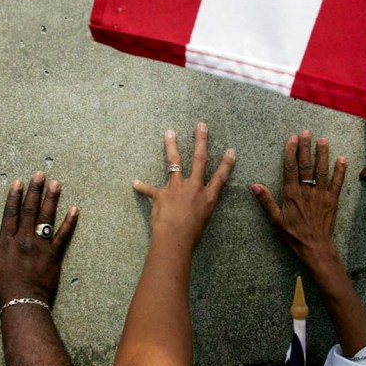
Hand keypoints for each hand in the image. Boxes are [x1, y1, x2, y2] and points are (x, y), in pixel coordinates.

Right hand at [0, 172, 77, 306]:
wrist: (22, 302)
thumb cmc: (1, 286)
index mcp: (7, 240)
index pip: (11, 212)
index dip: (15, 196)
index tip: (19, 182)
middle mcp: (24, 239)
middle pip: (31, 210)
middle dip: (35, 190)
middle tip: (40, 175)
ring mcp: (40, 246)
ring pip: (47, 218)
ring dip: (52, 199)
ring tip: (56, 184)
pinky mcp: (54, 255)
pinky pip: (63, 236)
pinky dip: (70, 222)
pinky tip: (74, 209)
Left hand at [132, 122, 235, 251]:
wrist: (174, 239)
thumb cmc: (191, 236)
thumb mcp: (203, 222)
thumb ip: (200, 210)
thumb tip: (194, 209)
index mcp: (207, 198)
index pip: (220, 177)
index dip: (226, 164)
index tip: (230, 150)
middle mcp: (194, 188)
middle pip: (199, 160)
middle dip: (201, 141)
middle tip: (201, 126)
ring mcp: (177, 188)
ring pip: (175, 162)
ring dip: (171, 145)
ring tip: (169, 132)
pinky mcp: (161, 194)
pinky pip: (149, 189)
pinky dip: (142, 186)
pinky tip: (135, 183)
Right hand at [251, 131, 346, 263]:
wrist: (314, 247)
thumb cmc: (294, 235)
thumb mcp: (275, 220)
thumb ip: (266, 201)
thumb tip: (254, 186)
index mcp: (292, 194)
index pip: (290, 168)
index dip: (291, 152)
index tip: (292, 139)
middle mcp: (306, 191)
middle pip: (306, 165)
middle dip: (306, 147)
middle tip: (306, 132)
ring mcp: (321, 195)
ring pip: (322, 170)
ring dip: (322, 154)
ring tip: (323, 139)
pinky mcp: (332, 200)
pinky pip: (337, 183)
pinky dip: (340, 171)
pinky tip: (342, 159)